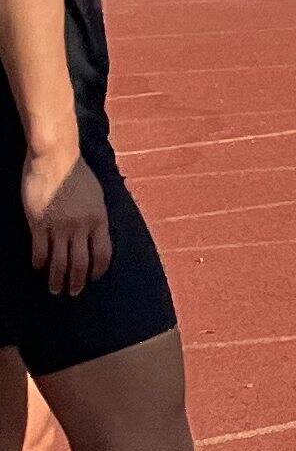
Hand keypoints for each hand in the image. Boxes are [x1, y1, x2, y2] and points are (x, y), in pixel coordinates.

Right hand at [20, 146, 104, 299]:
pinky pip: (39, 250)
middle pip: (80, 263)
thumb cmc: (77, 174)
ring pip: (59, 262)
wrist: (56, 158)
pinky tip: (37, 267)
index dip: (98, 269)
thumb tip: (97, 233)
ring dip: (56, 279)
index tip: (93, 278)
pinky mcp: (38, 223)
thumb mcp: (96, 195)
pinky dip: (38, 262)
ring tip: (55, 289)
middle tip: (73, 293)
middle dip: (77, 282)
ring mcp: (58, 226)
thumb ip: (96, 216)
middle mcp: (81, 226)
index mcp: (99, 219)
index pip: (103, 253)